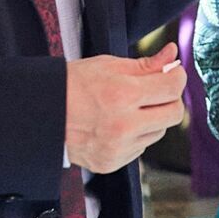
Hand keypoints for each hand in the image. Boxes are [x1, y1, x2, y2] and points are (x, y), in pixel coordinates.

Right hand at [63, 43, 187, 173]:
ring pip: (159, 132)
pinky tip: (117, 124)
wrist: (41, 114)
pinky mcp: (111, 162)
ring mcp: (117, 148)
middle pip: (174, 114)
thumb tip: (171, 54)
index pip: (172, 88)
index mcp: (122, 95)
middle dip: (170, 99)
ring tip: (129, 108)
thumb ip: (146, 64)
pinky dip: (136, 135)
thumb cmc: (72, 85)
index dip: (177, 77)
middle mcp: (123, 126)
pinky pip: (140, 147)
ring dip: (153, 118)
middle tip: (157, 90)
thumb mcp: (108, 66)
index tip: (173, 73)